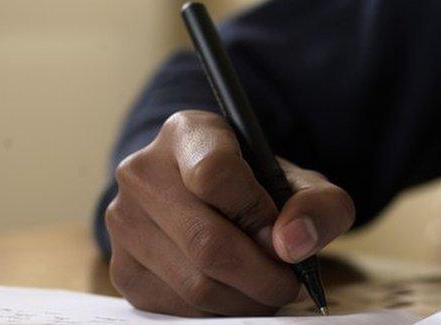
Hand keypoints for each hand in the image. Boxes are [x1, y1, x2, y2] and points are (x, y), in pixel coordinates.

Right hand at [105, 110, 355, 315]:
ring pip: (195, 284)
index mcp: (188, 133)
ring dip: (246, 300)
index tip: (281, 231)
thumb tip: (292, 244)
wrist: (215, 202)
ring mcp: (123, 221)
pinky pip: (177, 309)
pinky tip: (237, 295)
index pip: (213, 172)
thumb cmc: (262, 189)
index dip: (257, 212)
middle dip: (262, 274)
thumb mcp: (304, 185)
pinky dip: (220, 312)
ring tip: (268, 288)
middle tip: (289, 282)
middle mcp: (142, 172)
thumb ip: (318, 205)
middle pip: (207, 242)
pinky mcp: (122, 268)